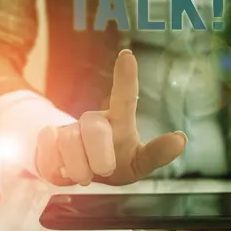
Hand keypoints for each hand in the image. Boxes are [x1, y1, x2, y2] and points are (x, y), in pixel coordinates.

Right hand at [34, 49, 187, 185]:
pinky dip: (56, 165)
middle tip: (104, 171)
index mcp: (119, 120)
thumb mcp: (138, 164)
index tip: (127, 55)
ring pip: (70, 141)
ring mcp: (70, 126)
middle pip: (95, 128)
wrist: (79, 175)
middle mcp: (95, 118)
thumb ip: (157, 153)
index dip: (125, 77)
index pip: (124, 97)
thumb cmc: (116, 165)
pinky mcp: (48, 136)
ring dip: (79, 167)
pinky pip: (49, 147)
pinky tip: (62, 168)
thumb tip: (182, 138)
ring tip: (84, 174)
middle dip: (100, 156)